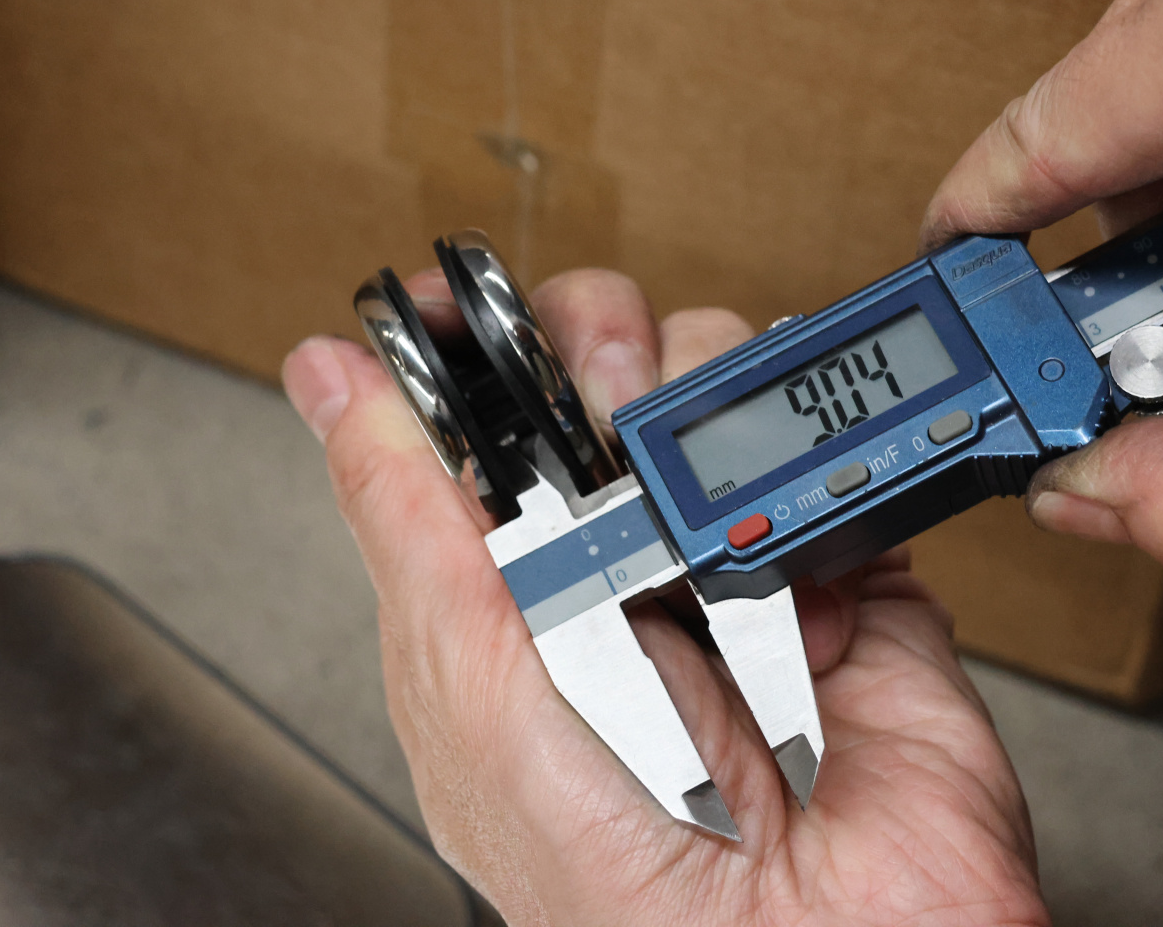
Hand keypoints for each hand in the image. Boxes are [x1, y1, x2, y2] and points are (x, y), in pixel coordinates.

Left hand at [283, 269, 1048, 925]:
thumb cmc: (630, 888)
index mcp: (509, 609)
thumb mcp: (479, 699)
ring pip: (709, 391)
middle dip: (591, 355)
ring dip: (703, 400)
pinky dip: (812, 451)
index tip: (453, 296)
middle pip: (591, 384)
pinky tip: (787, 522)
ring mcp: (730, 568)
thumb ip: (409, 531)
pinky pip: (823, 446)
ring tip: (700, 500)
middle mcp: (618, 577)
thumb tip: (325, 386)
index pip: (467, 433)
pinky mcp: (837, 568)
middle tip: (602, 411)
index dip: (456, 351)